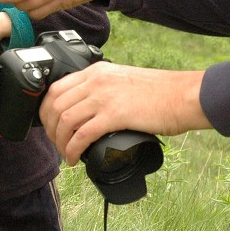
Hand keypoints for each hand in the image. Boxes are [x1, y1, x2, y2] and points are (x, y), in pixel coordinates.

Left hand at [38, 62, 211, 164]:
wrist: (182, 95)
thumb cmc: (159, 92)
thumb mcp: (122, 80)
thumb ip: (104, 89)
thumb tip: (89, 111)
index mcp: (95, 72)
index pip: (56, 88)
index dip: (46, 111)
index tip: (50, 125)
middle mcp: (95, 81)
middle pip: (56, 105)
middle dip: (50, 129)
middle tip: (57, 143)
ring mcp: (103, 97)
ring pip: (65, 120)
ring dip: (60, 142)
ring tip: (65, 154)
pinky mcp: (114, 115)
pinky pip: (82, 134)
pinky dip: (73, 149)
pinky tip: (74, 158)